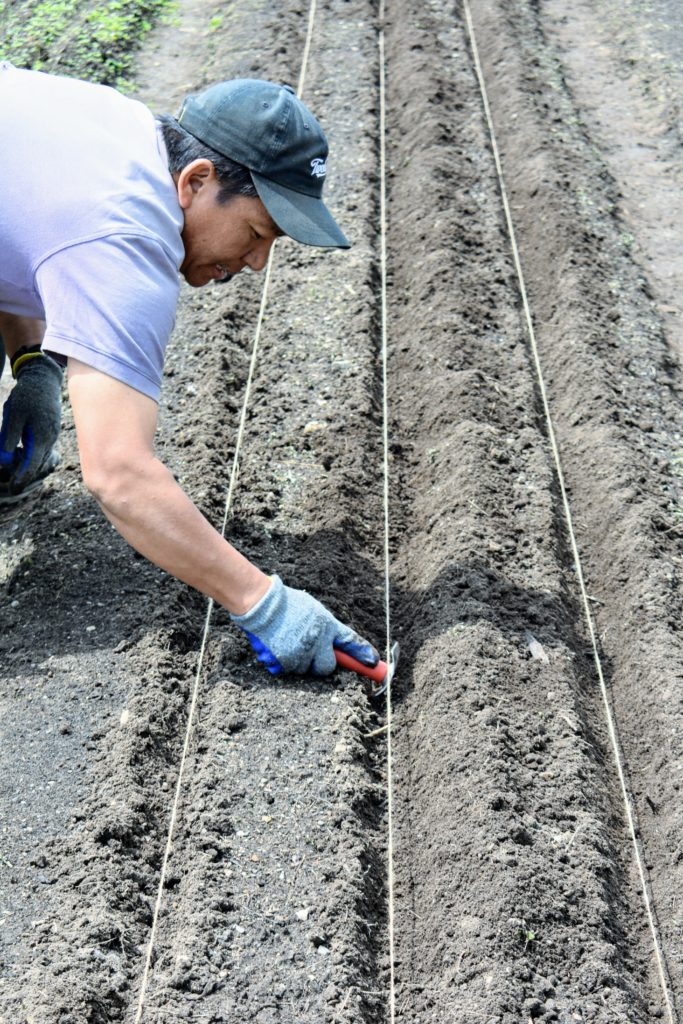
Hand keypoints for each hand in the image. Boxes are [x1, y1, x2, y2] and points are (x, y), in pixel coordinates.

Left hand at [0, 348, 62, 486]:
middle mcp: (50, 439)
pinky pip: (43, 448)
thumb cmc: (27, 396)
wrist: (44, 380)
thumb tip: (6, 457)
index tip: (14, 488)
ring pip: (41, 457)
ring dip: (30, 466)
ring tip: (17, 475)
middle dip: (26, 476)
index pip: (32, 464)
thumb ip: (10, 436)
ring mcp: (53, 435)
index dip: (23, 477)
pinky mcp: (51, 431)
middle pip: (38, 464)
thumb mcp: (14, 415)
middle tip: (13, 487)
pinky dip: (34, 456)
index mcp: (41, 437)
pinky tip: (24, 457)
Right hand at [231, 575, 379, 675]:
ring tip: (289, 642)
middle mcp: (317, 640)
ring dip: (299, 661)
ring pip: (305, 670)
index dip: (364, 654)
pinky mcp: (284, 660)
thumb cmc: (288, 604)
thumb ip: (326, 628)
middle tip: (312, 654)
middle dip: (321, 664)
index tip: (374, 664)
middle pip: (327, 667)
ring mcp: (301, 652)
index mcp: (327, 625)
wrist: (262, 603)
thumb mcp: (314, 610)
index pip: (351, 642)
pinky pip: (288, 670)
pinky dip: (283, 663)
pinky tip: (278, 647)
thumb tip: (335, 644)